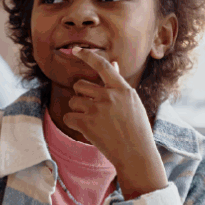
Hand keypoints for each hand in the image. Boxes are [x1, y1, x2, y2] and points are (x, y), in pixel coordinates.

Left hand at [67, 47, 167, 199]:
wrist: (136, 154)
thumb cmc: (136, 128)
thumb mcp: (132, 102)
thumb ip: (118, 84)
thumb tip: (113, 62)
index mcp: (122, 89)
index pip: (103, 66)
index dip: (88, 56)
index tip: (76, 50)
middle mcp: (109, 95)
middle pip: (80, 85)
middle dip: (81, 95)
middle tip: (91, 108)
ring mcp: (97, 109)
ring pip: (73, 101)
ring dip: (78, 111)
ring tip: (94, 122)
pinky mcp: (87, 123)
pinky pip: (68, 116)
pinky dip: (73, 123)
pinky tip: (86, 130)